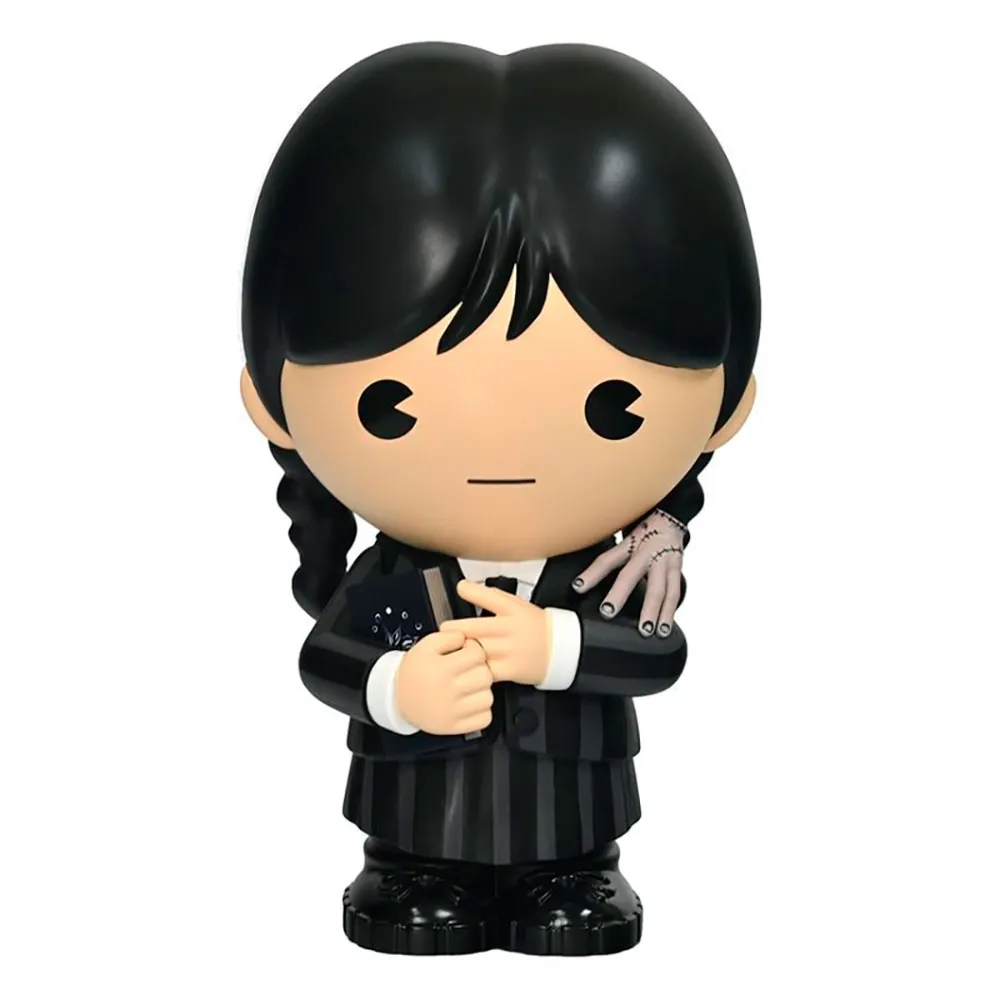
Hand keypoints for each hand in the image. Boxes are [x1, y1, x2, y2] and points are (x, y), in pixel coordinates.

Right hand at [395, 630, 493, 735]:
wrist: (398, 698)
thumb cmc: (414, 672)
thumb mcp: (425, 646)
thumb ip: (448, 636)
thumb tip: (467, 639)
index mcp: (441, 668)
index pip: (477, 654)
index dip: (474, 650)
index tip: (467, 654)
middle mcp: (448, 691)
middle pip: (485, 676)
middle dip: (480, 670)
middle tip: (468, 671)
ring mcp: (452, 712)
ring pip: (488, 697)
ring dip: (482, 691)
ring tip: (468, 687)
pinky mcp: (455, 726)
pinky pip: (484, 718)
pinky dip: (481, 711)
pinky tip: (469, 703)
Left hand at [439, 579, 551, 685]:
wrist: (562, 651)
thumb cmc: (537, 627)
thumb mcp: (519, 605)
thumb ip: (494, 598)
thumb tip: (466, 587)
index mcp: (513, 609)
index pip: (489, 596)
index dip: (470, 590)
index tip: (460, 589)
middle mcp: (510, 628)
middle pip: (473, 627)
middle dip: (453, 629)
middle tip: (443, 630)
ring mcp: (510, 650)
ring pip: (476, 649)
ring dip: (459, 650)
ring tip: (449, 650)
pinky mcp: (510, 669)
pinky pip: (484, 670)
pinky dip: (472, 669)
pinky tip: (465, 667)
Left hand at [572, 509, 684, 637]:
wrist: (671, 519)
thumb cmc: (642, 535)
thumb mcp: (623, 541)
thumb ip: (608, 559)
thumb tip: (583, 581)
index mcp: (628, 545)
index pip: (607, 559)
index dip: (592, 573)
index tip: (578, 587)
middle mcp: (646, 553)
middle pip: (631, 574)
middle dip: (619, 594)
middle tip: (608, 612)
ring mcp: (663, 562)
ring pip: (659, 589)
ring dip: (653, 612)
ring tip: (646, 631)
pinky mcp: (677, 571)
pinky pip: (674, 594)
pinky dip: (669, 613)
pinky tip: (664, 629)